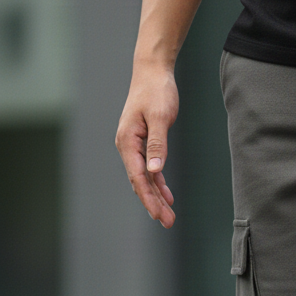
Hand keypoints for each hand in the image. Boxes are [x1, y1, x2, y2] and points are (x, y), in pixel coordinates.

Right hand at [115, 61, 178, 228]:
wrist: (152, 72)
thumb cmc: (156, 92)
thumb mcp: (159, 117)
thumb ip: (157, 145)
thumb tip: (154, 171)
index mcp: (128, 141)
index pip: (138, 177)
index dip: (148, 198)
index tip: (159, 215)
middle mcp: (127, 146)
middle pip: (140, 182)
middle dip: (153, 203)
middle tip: (167, 222)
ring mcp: (134, 146)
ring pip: (146, 178)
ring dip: (156, 197)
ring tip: (168, 216)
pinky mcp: (143, 143)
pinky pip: (150, 169)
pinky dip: (158, 183)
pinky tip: (167, 196)